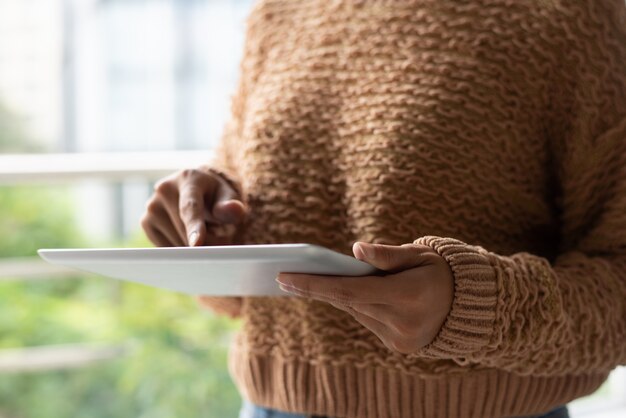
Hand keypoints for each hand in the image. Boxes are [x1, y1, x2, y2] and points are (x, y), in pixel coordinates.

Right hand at [141, 166, 246, 246]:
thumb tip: (235, 210)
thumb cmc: (216, 196)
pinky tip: (187, 236)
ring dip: (193, 248)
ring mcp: (152, 206)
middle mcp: (164, 189)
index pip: (191, 207)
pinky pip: (165, 248)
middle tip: (222, 241)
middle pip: (185, 231)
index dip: (194, 227)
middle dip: (205, 243)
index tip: (196, 244)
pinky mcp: (145, 222)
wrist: (196, 190)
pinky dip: (180, 249)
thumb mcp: (229, 197)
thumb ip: (232, 206)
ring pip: (175, 242)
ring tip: (202, 233)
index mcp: (188, 179)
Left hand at [276, 242, 453, 353]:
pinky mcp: (398, 346)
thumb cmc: (442, 271)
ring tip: (308, 281)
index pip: (350, 290)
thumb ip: (387, 254)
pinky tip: (344, 293)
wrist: (469, 307)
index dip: (314, 284)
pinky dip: (356, 305)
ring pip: (355, 312)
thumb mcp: (419, 254)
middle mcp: (403, 321)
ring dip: (336, 295)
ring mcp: (400, 338)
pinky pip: (367, 321)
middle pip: (347, 302)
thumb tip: (355, 250)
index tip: (285, 277)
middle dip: (316, 288)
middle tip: (284, 276)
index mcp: (409, 294)